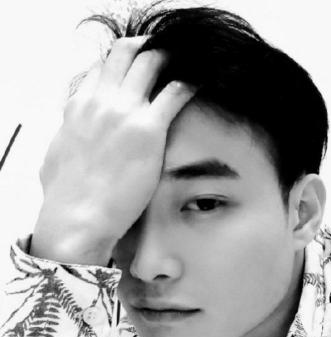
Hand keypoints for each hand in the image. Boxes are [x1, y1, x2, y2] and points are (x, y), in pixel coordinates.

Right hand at [31, 37, 194, 265]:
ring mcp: (124, 111)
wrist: (78, 218)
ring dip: (170, 59)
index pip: (102, 69)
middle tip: (166, 60)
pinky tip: (199, 85)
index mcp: (79, 106)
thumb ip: (67, 139)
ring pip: (151, 62)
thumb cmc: (66, 196)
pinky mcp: (148, 129)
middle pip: (125, 53)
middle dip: (147, 50)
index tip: (138, 72)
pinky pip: (176, 92)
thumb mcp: (56, 158)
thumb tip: (70, 138)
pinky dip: (189, 84)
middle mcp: (100, 101)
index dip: (122, 66)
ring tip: (186, 66)